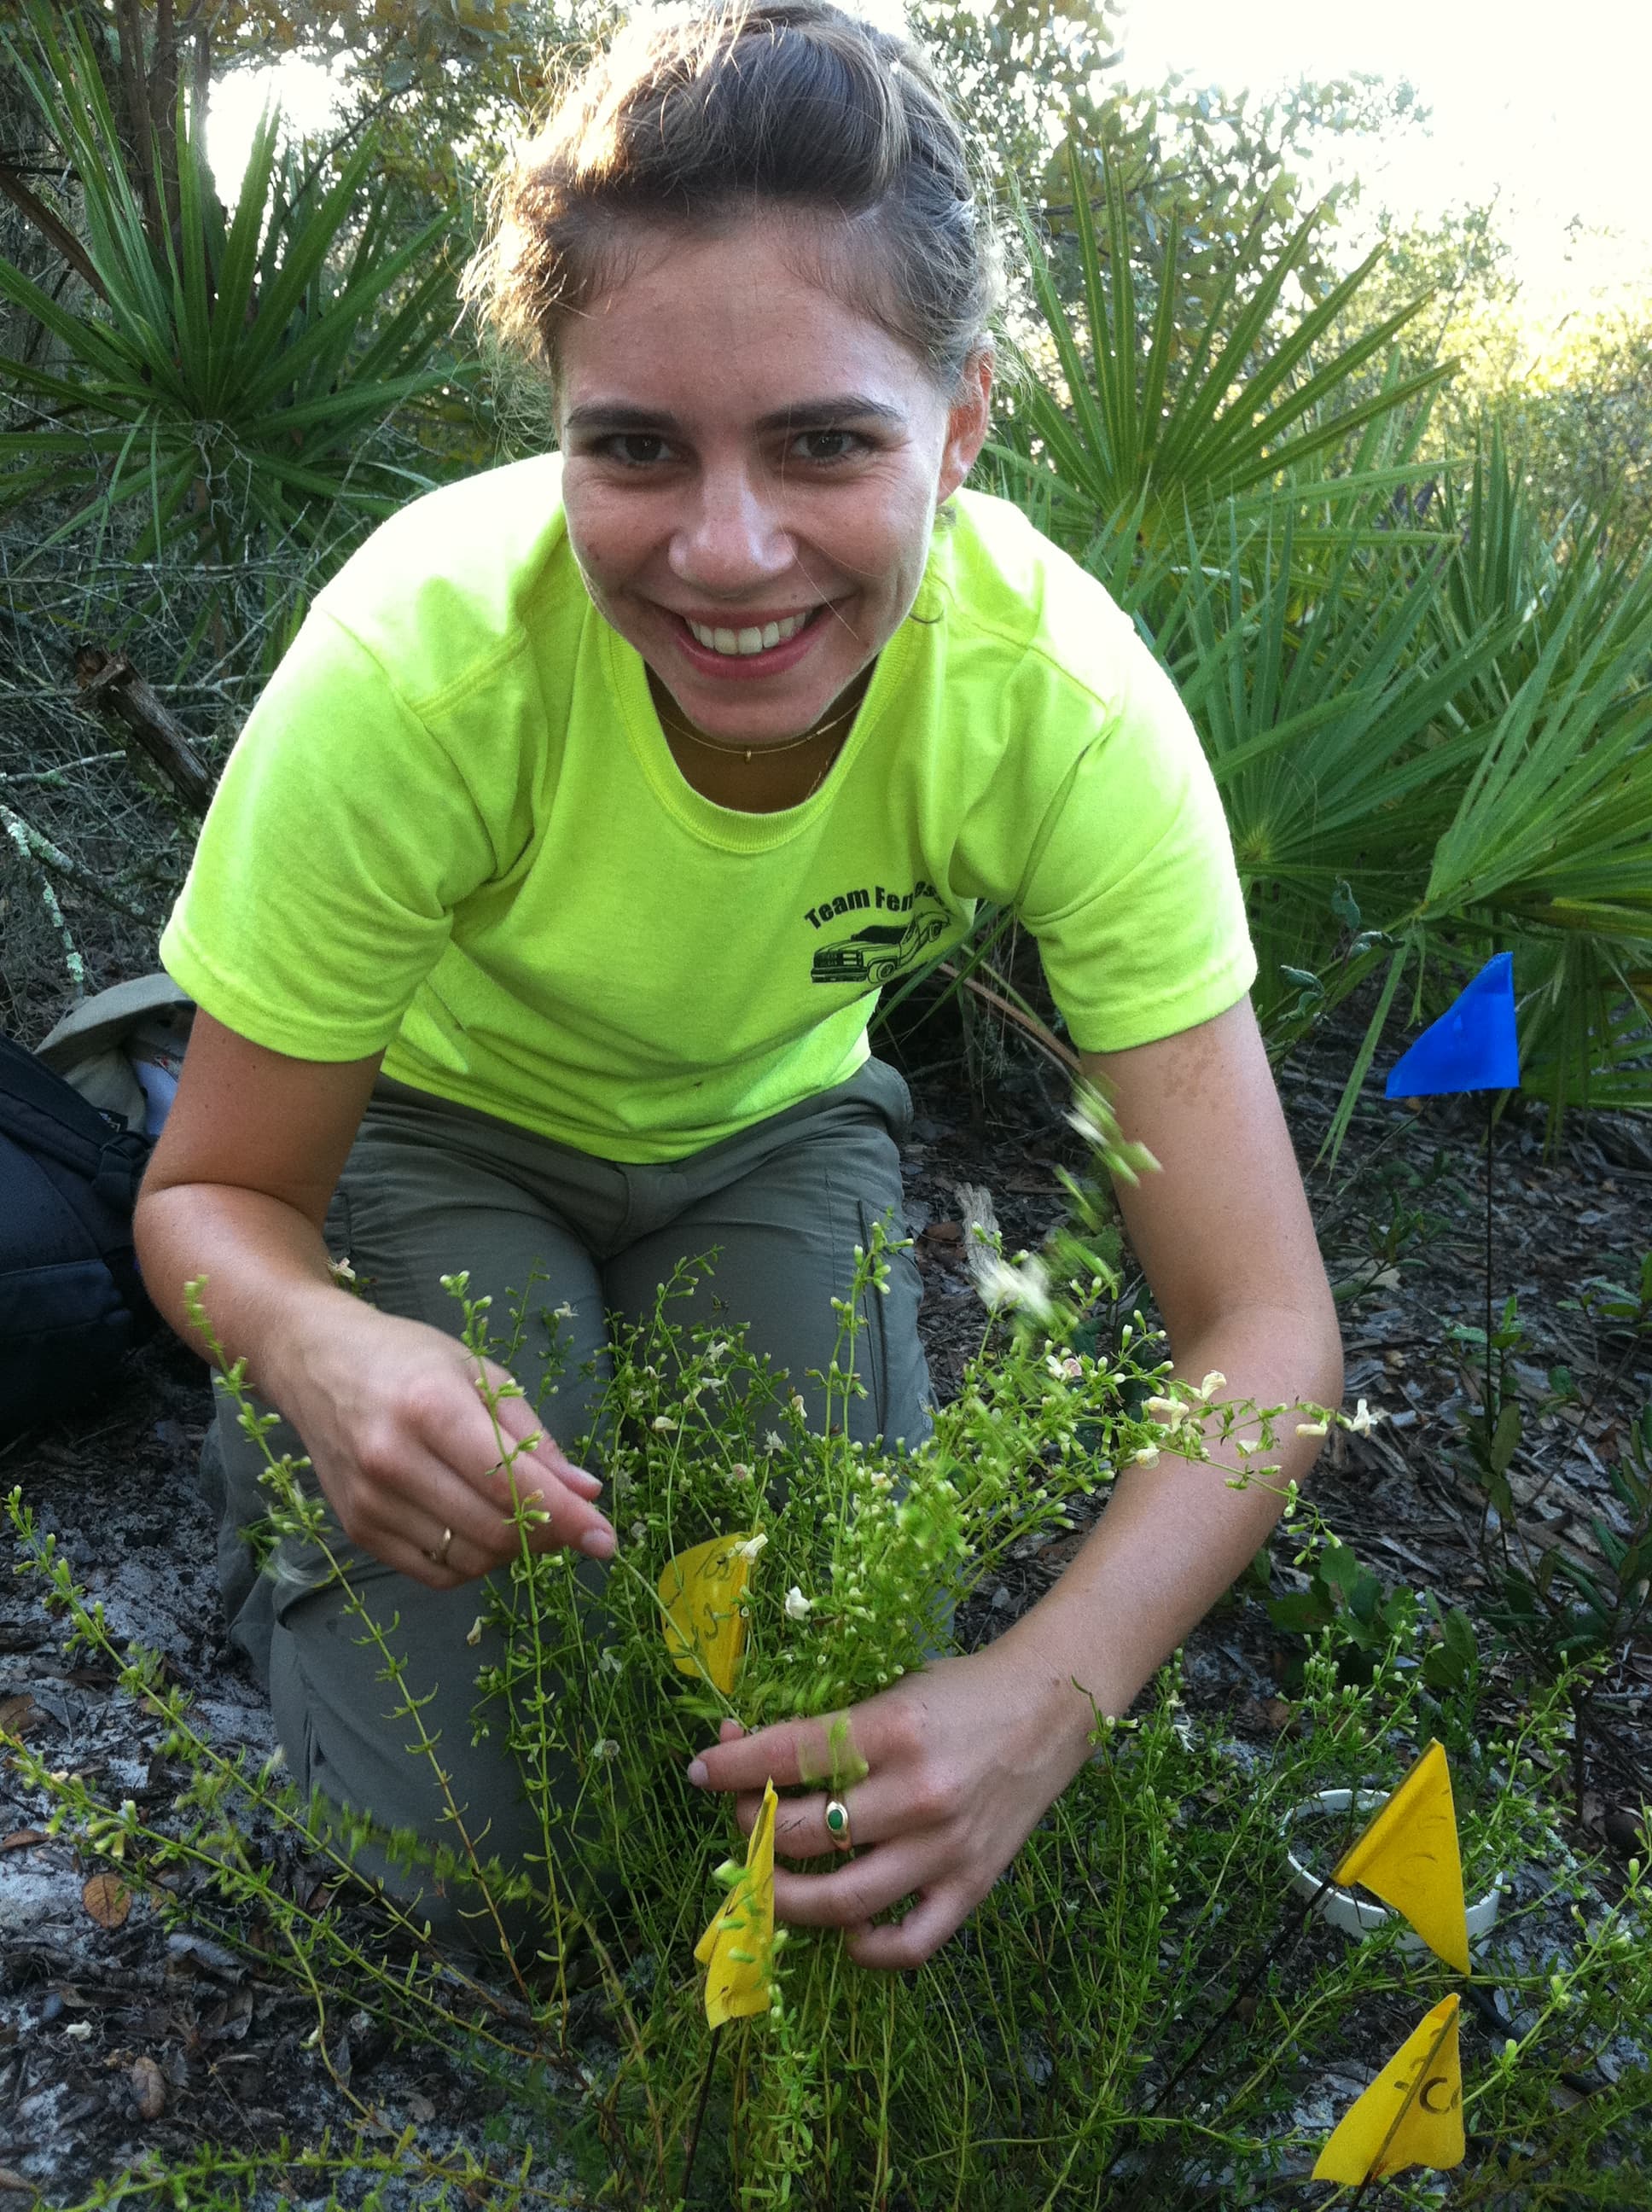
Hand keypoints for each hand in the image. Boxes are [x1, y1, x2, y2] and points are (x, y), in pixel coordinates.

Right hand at [270, 1297, 613, 1588]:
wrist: (315, 1362)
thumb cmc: (408, 1358)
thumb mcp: (481, 1373)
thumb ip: (535, 1437)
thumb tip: (587, 1492)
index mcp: (431, 1408)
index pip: (510, 1482)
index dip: (566, 1516)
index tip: (605, 1539)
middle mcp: (393, 1460)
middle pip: (492, 1528)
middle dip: (546, 1534)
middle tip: (568, 1521)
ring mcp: (369, 1501)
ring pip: (468, 1557)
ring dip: (511, 1549)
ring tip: (519, 1515)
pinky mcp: (357, 1529)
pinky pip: (434, 1571)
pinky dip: (472, 1562)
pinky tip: (480, 1529)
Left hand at [687, 1646, 1095, 1968]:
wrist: (1050, 1706)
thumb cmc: (960, 1692)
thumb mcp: (890, 1690)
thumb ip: (829, 1727)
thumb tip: (748, 1749)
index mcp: (891, 1729)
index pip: (787, 1756)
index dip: (731, 1764)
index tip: (700, 1768)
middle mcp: (916, 1794)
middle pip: (803, 1832)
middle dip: (752, 1823)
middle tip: (743, 1813)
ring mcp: (945, 1848)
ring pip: (842, 1900)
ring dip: (786, 1895)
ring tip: (767, 1878)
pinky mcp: (972, 1885)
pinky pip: (910, 1943)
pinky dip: (867, 1947)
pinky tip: (845, 1926)